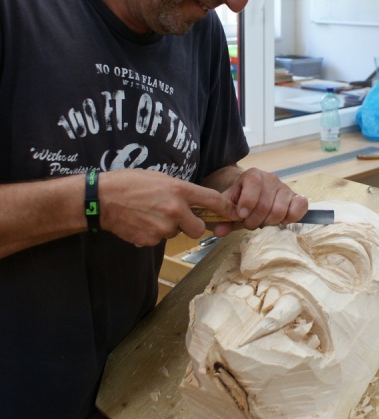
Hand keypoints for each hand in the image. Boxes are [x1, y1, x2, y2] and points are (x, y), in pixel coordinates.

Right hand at [99, 169, 240, 246]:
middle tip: (176, 216)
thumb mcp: (160, 178)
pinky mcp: (150, 240)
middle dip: (192, 225)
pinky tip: (140, 222)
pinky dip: (153, 233)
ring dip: (168, 227)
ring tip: (149, 214)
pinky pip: (159, 240)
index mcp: (179, 190)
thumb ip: (179, 191)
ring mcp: (163, 227)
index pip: (211, 200)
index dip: (226, 208)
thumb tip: (193, 202)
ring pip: (176, 233)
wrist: (102, 199)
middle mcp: (175, 210)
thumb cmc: (129, 183)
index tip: (235, 212)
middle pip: (198, 228)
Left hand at [212, 167, 307, 235]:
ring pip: (279, 211)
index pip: (253, 185)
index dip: (247, 203)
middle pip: (264, 205)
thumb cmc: (241, 200)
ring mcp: (285, 187)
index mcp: (253, 175)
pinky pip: (300, 206)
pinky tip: (280, 221)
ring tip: (262, 222)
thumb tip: (219, 232)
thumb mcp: (230, 206)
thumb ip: (223, 218)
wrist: (255, 193)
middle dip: (255, 220)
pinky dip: (290, 217)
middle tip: (249, 224)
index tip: (241, 215)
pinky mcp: (297, 197)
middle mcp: (271, 178)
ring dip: (269, 223)